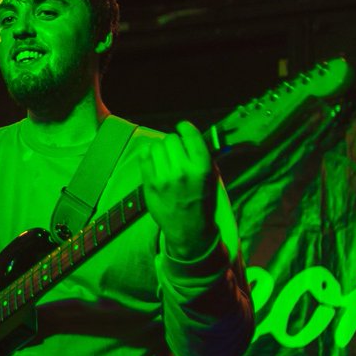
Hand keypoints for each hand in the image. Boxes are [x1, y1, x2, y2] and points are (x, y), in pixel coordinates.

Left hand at [140, 121, 219, 259]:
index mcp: (202, 168)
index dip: (185, 127)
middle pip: (171, 139)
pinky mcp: (149, 184)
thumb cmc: (201, 201)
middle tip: (175, 152)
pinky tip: (154, 161)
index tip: (182, 126)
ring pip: (156, 146)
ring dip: (160, 149)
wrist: (189, 229)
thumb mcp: (211, 178)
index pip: (191, 136)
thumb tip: (188, 134)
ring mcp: (164, 178)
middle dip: (173, 142)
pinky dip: (148, 155)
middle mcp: (183, 171)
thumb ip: (200, 156)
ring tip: (165, 158)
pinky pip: (144, 157)